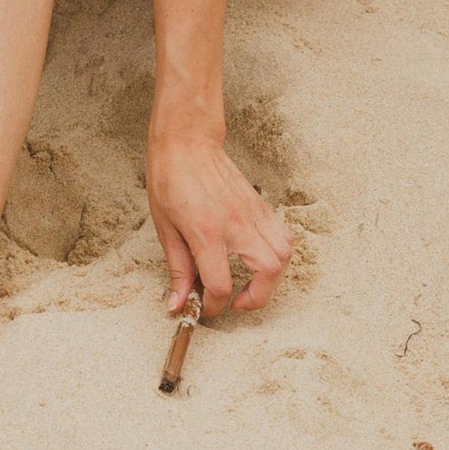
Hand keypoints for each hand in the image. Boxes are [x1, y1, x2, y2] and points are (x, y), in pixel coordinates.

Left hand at [146, 128, 293, 319]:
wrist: (187, 142)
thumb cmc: (170, 179)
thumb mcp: (165, 227)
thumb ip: (178, 269)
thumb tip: (178, 304)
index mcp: (206, 231)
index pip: (220, 284)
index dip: (213, 306)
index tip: (204, 307)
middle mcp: (236, 223)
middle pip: (268, 271)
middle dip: (256, 298)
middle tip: (236, 302)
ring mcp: (252, 212)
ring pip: (284, 253)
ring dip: (272, 277)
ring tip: (251, 281)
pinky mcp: (260, 204)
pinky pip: (283, 235)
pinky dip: (277, 253)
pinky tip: (257, 256)